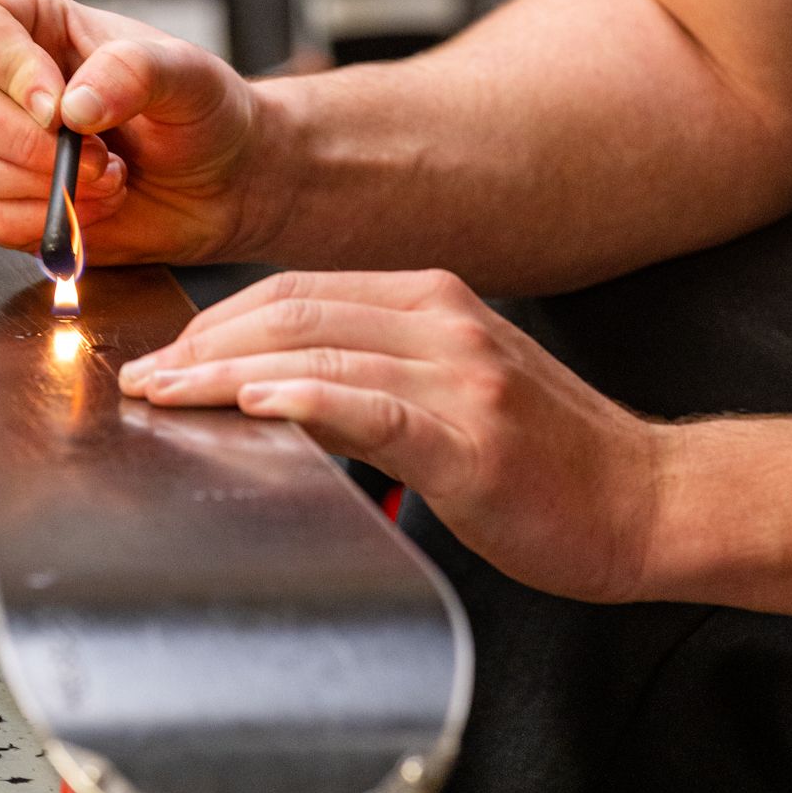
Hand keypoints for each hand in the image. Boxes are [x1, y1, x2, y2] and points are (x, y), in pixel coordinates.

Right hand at [0, 0, 261, 263]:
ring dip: (40, 183)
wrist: (228, 183)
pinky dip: (49, 221)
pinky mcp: (16, 206)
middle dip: (24, 139)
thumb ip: (132, 71)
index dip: (3, 65)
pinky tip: (101, 206)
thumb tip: (73, 106)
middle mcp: (10, 86)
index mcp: (38, 29)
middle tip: (97, 151)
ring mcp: (7, 148)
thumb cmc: (205, 112)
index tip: (57, 103)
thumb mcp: (187, 74)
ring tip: (111, 176)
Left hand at [119, 269, 666, 603]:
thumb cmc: (550, 459)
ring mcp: (461, 376)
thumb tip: (274, 388)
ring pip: (317, 353)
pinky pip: (372, 407)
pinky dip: (306, 401)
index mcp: (434, 301)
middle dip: (203, 345)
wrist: (648, 501)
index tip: (166, 356)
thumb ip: (375, 373)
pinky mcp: (471, 438)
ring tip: (167, 398)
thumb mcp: (455, 388)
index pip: (300, 291)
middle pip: (293, 312)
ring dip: (226, 375)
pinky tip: (257, 407)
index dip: (220, 320)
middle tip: (143, 381)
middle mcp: (445, 321)